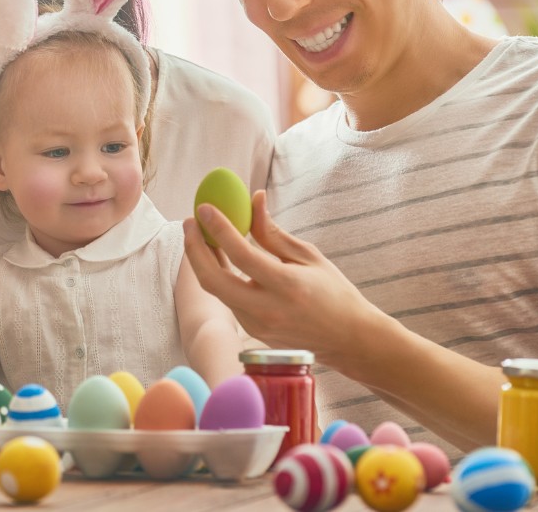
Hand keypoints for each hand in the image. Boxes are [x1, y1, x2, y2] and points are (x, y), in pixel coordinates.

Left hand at [182, 190, 386, 369]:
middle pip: (213, 280)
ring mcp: (258, 325)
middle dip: (194, 249)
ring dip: (202, 261)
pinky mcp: (253, 332)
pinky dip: (217, 276)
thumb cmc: (333, 292)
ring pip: (217, 291)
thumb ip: (273, 232)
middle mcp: (268, 310)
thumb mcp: (308, 256)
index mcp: (287, 286)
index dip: (219, 228)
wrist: (348, 338)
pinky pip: (227, 300)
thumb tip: (253, 199)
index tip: (204, 208)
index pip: (241, 254)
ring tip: (201, 234)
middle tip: (190, 222)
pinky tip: (218, 257)